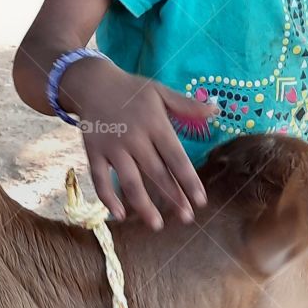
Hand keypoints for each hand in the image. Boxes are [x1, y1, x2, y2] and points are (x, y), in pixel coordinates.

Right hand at [60, 58, 217, 229]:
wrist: (92, 83)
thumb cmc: (131, 89)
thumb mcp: (160, 91)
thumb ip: (186, 105)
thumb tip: (215, 109)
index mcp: (155, 124)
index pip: (176, 158)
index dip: (189, 181)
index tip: (200, 201)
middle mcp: (135, 138)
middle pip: (156, 174)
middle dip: (173, 198)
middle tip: (186, 218)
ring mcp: (112, 147)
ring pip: (130, 182)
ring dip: (143, 205)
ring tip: (156, 224)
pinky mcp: (93, 152)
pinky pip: (99, 179)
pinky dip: (107, 198)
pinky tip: (119, 215)